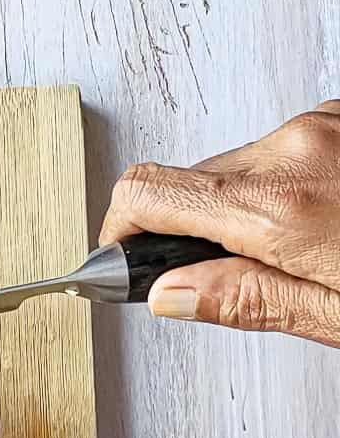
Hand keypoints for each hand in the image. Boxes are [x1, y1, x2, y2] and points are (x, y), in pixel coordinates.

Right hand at [100, 101, 339, 346]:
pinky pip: (282, 153)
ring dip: (248, 208)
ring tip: (300, 249)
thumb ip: (247, 300)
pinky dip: (285, 187)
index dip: (120, 229)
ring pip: (239, 170)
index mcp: (283, 206)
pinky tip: (324, 217)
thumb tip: (169, 294)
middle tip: (232, 272)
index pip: (150, 194)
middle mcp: (296, 149)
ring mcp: (324, 124)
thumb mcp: (335, 313)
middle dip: (199, 230)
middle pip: (194, 185)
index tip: (119, 254)